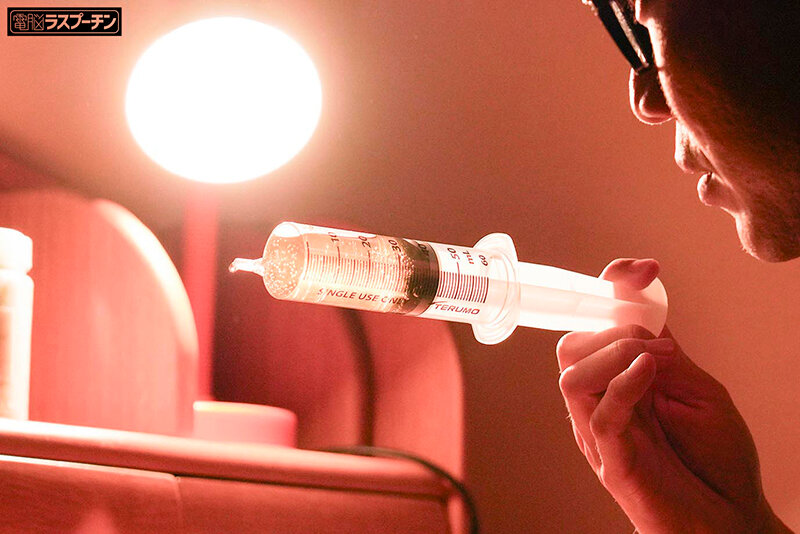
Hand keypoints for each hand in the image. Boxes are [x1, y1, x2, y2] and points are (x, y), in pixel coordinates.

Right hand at [556, 258, 790, 533]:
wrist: (731, 520)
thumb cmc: (716, 461)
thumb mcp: (698, 390)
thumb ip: (666, 353)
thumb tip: (640, 313)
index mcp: (619, 379)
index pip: (594, 326)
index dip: (609, 290)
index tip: (643, 269)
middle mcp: (603, 400)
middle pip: (571, 345)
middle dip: (610, 328)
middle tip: (655, 340)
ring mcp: (601, 431)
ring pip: (572, 375)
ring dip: (613, 353)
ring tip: (654, 360)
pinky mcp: (611, 459)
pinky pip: (600, 413)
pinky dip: (622, 383)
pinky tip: (649, 371)